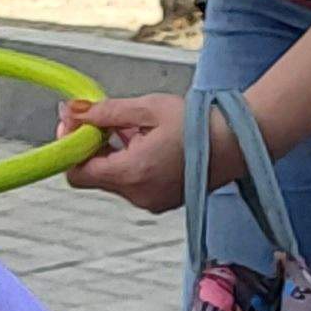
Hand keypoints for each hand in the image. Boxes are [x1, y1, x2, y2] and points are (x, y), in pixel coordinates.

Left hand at [58, 92, 237, 214]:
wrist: (239, 142)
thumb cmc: (198, 122)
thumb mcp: (147, 109)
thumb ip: (104, 112)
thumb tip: (70, 111)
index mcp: (131, 173)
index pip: (76, 173)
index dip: (71, 148)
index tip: (77, 125)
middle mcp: (138, 195)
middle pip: (94, 176)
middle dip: (94, 147)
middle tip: (108, 120)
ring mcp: (150, 202)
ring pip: (113, 179)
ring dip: (114, 153)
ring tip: (137, 128)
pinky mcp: (161, 202)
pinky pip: (133, 184)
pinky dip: (132, 163)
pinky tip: (150, 142)